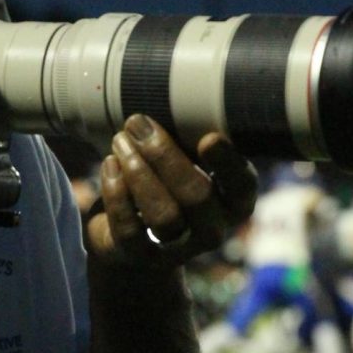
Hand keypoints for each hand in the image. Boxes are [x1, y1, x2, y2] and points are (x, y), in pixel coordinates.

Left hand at [85, 114, 256, 269]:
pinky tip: (109, 165)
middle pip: (196, 196)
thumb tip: (174, 95)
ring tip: (120, 142)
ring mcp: (178, 249)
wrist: (134, 235)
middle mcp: (213, 229)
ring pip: (163, 215)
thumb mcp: (183, 158)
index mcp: (233, 201)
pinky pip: (129, 230)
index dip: (228, 163)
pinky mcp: (142, 258)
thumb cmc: (166, 182)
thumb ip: (188, 136)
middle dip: (164, 155)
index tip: (207, 137)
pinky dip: (116, 193)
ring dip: (138, 172)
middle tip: (137, 124)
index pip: (242, 185)